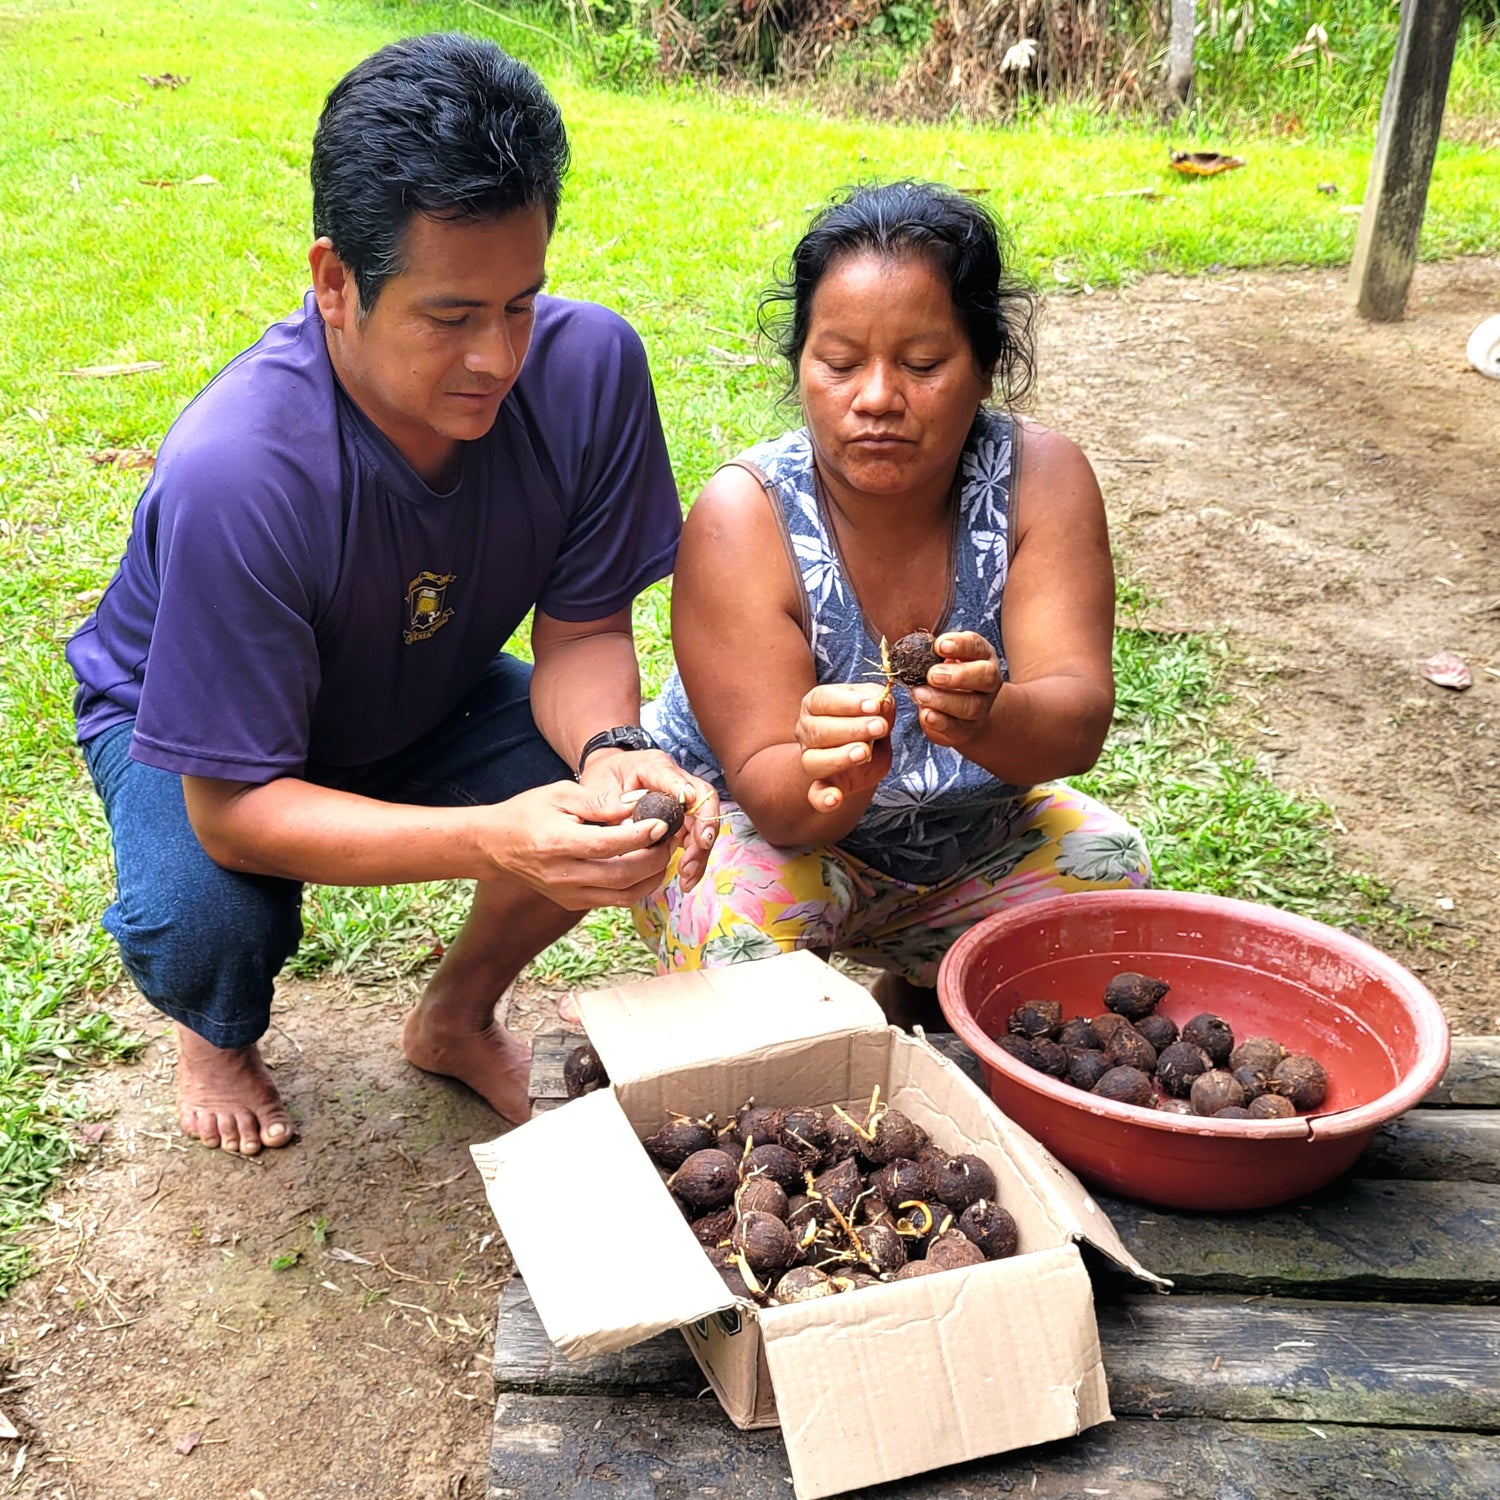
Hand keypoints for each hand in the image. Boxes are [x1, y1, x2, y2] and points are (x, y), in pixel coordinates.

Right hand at [477, 780, 677, 908]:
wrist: (496, 845)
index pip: (608, 845)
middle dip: (655, 858)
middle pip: (622, 876)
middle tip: (670, 838)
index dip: (641, 836)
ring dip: (652, 877)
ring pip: (624, 895)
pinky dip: (636, 885)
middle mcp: (563, 875)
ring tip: (663, 853)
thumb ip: (598, 802)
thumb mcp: (559, 794)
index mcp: (557, 844)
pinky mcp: (573, 903)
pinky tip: (645, 865)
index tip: (663, 823)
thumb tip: (636, 806)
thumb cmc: (528, 813)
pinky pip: (614, 900)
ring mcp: (568, 894)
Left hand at [578, 748, 719, 892]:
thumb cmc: (604, 778)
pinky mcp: (682, 817)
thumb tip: (630, 829)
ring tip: (687, 877)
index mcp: (653, 766)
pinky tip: (687, 877)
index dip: (684, 795)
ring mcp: (682, 799)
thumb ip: (611, 806)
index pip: (675, 778)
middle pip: (702, 802)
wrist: (608, 774)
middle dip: (702, 833)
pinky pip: (695, 835)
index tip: (689, 812)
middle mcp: (675, 780)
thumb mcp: (598, 788)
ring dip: (699, 852)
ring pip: (703, 822)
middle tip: (689, 862)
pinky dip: (693, 857)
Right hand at [795, 684, 894, 813]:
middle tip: (879, 727)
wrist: (869, 752)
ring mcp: (811, 759)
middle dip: (852, 728)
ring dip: (840, 757)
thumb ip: (881, 703)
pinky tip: (835, 798)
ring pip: (814, 760)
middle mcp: (807, 731)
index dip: (849, 703)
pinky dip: (824, 799)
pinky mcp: (822, 785)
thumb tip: (884, 703)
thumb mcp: (878, 708)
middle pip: (819, 730)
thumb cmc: (868, 722)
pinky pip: (815, 795)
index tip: (875, 706)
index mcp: (817, 704)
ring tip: (864, 753)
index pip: (824, 699)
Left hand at [911, 631, 1002, 749]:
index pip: (977, 646)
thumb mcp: (942, 660)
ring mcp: (981, 707)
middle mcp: (987, 681)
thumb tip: (912, 651)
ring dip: (943, 700)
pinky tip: (926, 714)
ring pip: (971, 705)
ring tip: (919, 694)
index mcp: (981, 656)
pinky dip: (940, 722)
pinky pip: (957, 728)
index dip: (961, 645)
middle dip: (958, 675)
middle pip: (985, 677)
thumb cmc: (946, 677)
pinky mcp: (968, 729)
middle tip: (932, 675)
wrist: (962, 713)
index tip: (940, 646)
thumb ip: (932, 655)